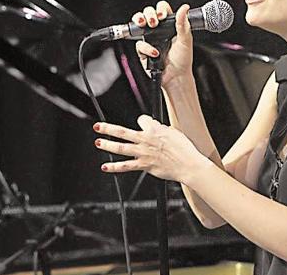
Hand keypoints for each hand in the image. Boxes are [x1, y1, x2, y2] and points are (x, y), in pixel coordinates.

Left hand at [93, 115, 208, 182]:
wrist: (188, 165)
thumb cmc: (184, 149)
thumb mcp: (173, 132)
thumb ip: (160, 129)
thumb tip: (153, 126)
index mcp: (154, 129)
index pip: (141, 120)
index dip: (143, 121)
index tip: (144, 124)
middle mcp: (146, 140)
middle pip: (123, 132)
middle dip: (108, 129)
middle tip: (97, 126)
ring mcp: (143, 153)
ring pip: (121, 148)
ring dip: (107, 145)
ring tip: (98, 143)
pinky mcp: (144, 165)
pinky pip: (126, 166)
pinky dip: (114, 167)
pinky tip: (106, 167)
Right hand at [132, 1, 192, 87]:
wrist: (176, 76)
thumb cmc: (183, 59)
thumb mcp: (186, 40)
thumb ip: (183, 23)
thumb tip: (185, 8)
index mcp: (169, 25)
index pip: (161, 9)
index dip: (160, 9)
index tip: (162, 16)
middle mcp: (158, 30)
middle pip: (147, 13)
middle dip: (148, 13)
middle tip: (154, 22)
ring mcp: (149, 39)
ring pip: (138, 24)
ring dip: (139, 21)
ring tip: (144, 25)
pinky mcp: (143, 50)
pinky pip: (139, 44)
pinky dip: (146, 48)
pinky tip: (155, 52)